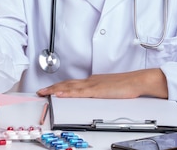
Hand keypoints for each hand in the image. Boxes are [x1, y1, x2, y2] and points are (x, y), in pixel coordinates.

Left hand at [36, 69, 168, 98]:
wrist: (137, 81)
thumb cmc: (127, 85)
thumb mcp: (110, 88)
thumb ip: (100, 91)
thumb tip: (94, 95)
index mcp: (93, 81)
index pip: (72, 83)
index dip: (59, 86)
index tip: (50, 89)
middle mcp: (90, 81)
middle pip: (67, 83)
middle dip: (52, 87)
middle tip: (40, 91)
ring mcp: (92, 85)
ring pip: (70, 86)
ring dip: (55, 89)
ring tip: (44, 92)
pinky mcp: (96, 90)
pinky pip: (79, 92)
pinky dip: (67, 93)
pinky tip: (60, 94)